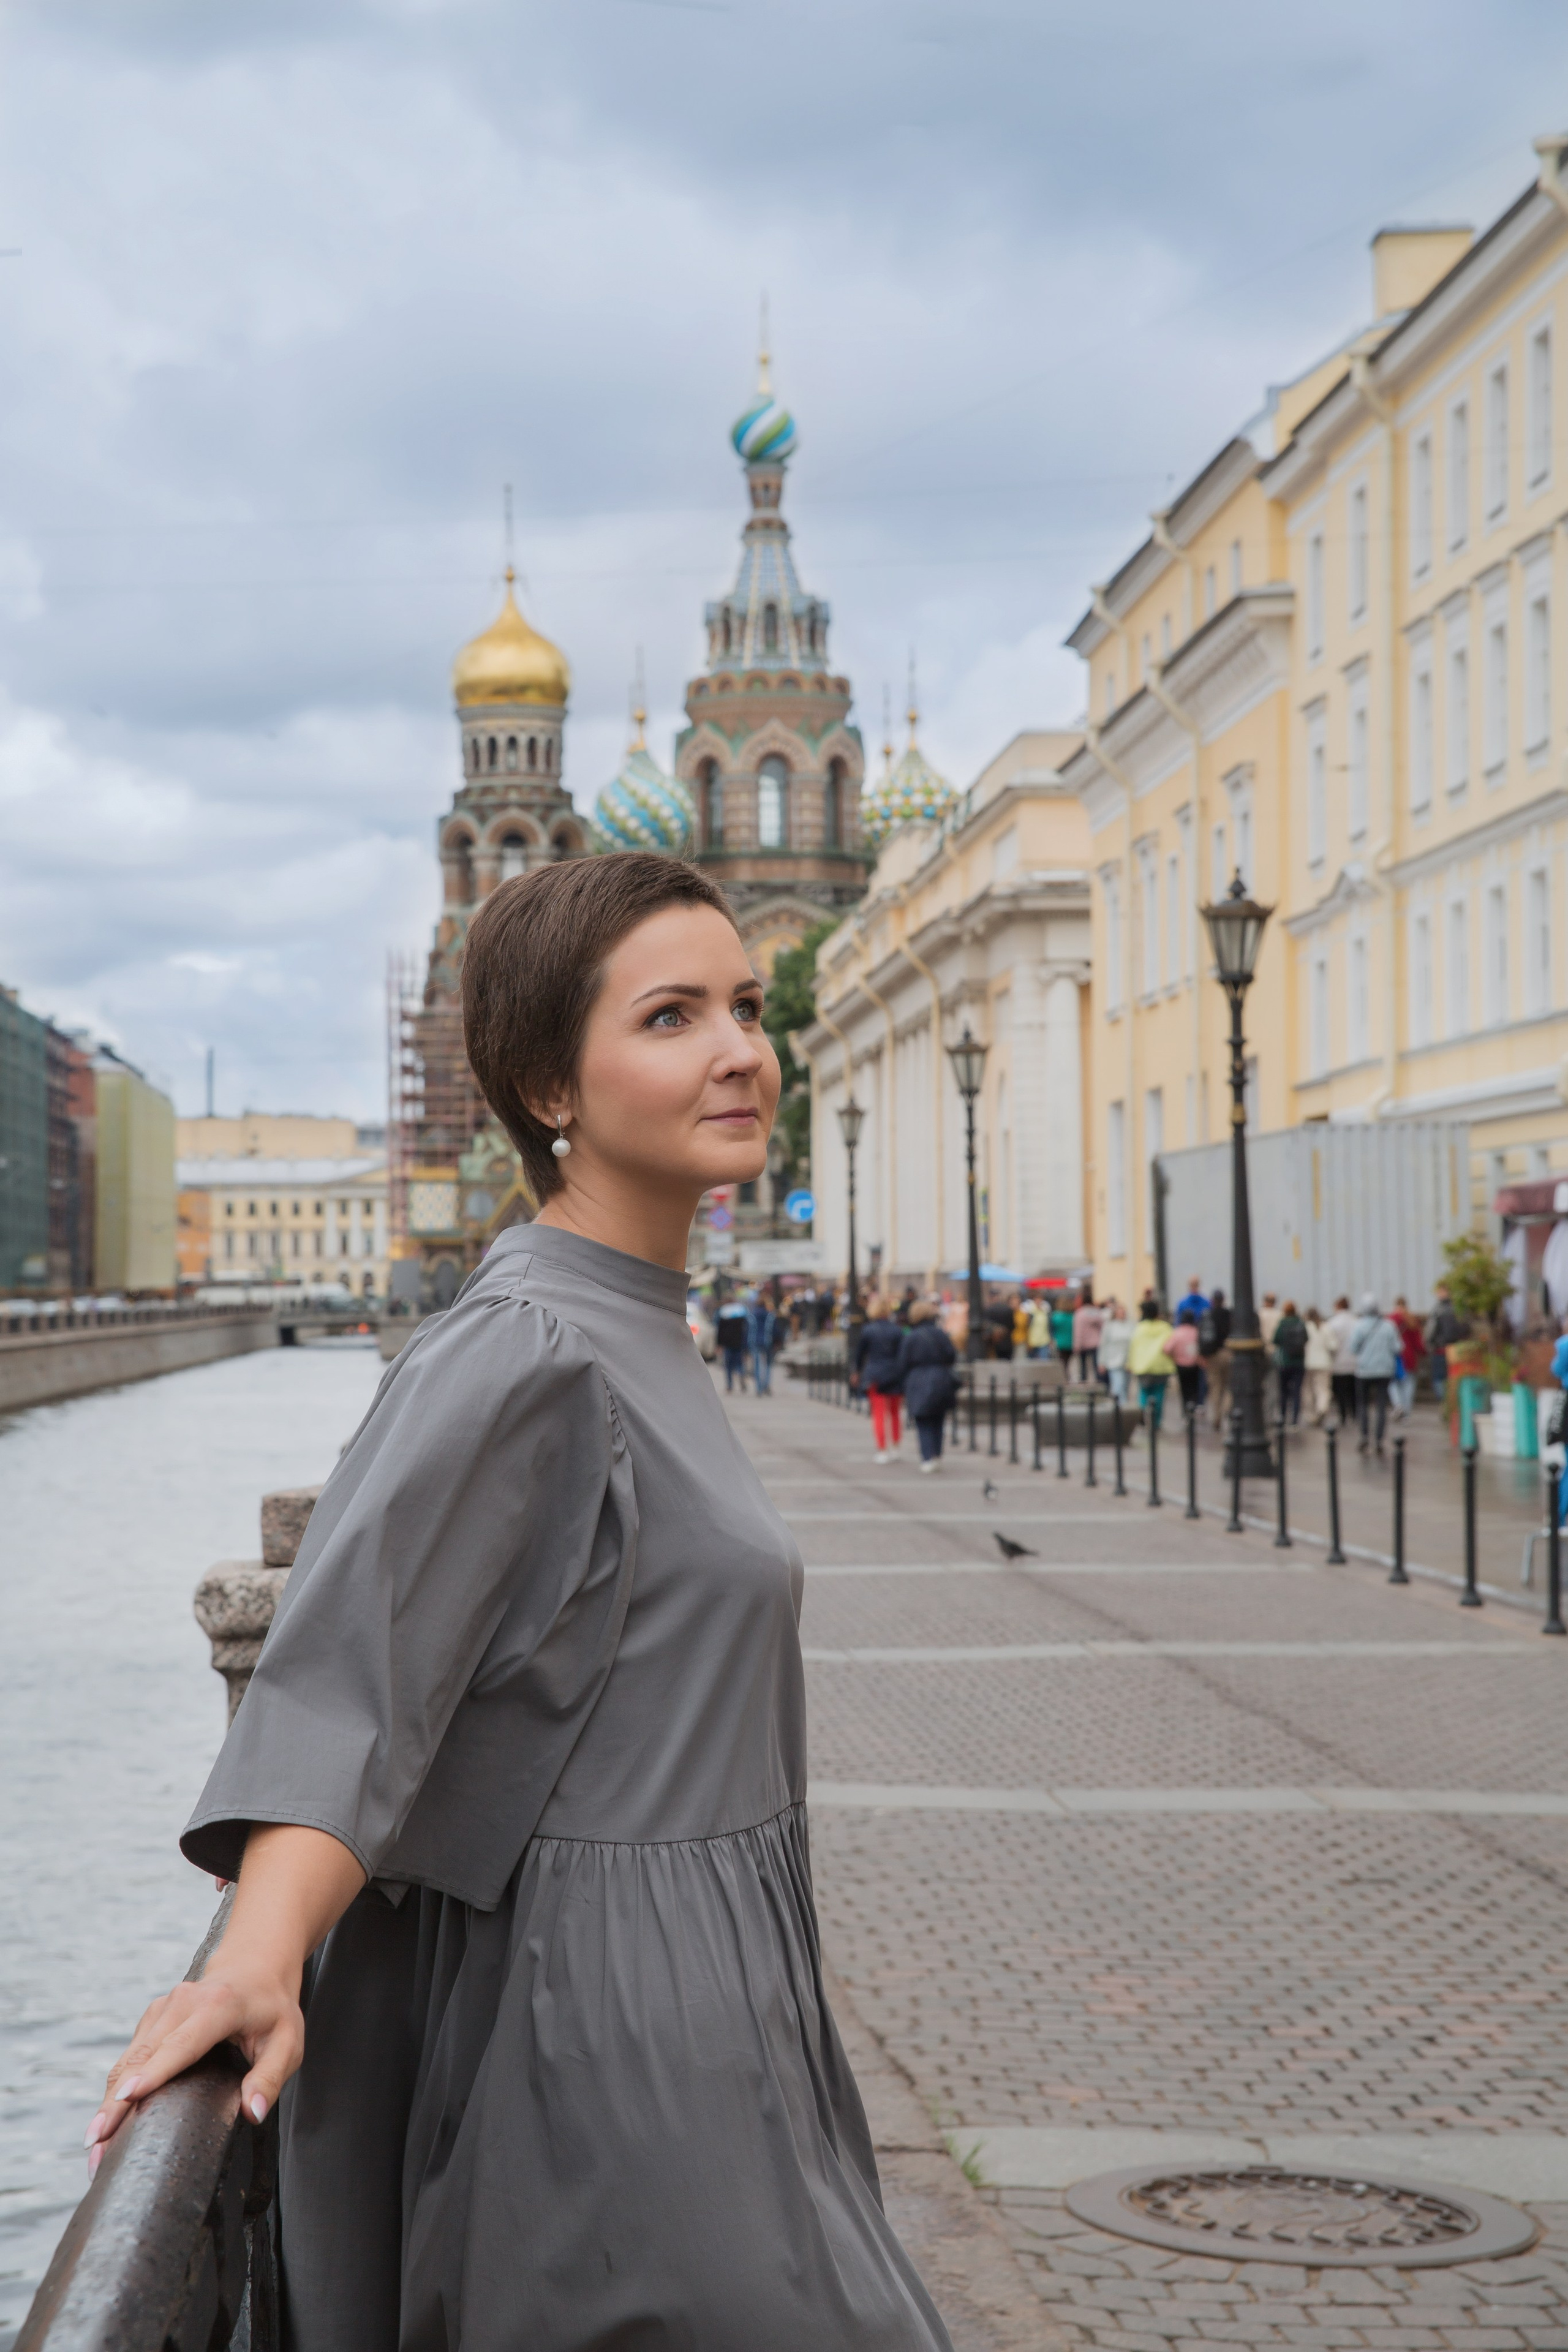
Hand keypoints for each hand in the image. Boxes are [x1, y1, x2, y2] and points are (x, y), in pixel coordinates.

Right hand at [84, 1962, 303, 2175]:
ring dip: (109, 2102)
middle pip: (143, 2056)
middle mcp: (184, 2002)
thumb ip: (270, 2077)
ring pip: (128, 2059)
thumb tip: (254, 2112)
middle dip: (117, 2102)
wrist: (256, 1967)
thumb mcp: (288, 2042)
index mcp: (219, 2006)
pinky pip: (129, 2057)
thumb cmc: (273, 2009)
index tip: (127, 2098)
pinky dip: (116, 2089)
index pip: (183, 2042)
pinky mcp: (152, 2019)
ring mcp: (163, 2008)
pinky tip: (108, 2121)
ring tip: (94, 2145)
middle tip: (96, 2145)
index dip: (155, 2071)